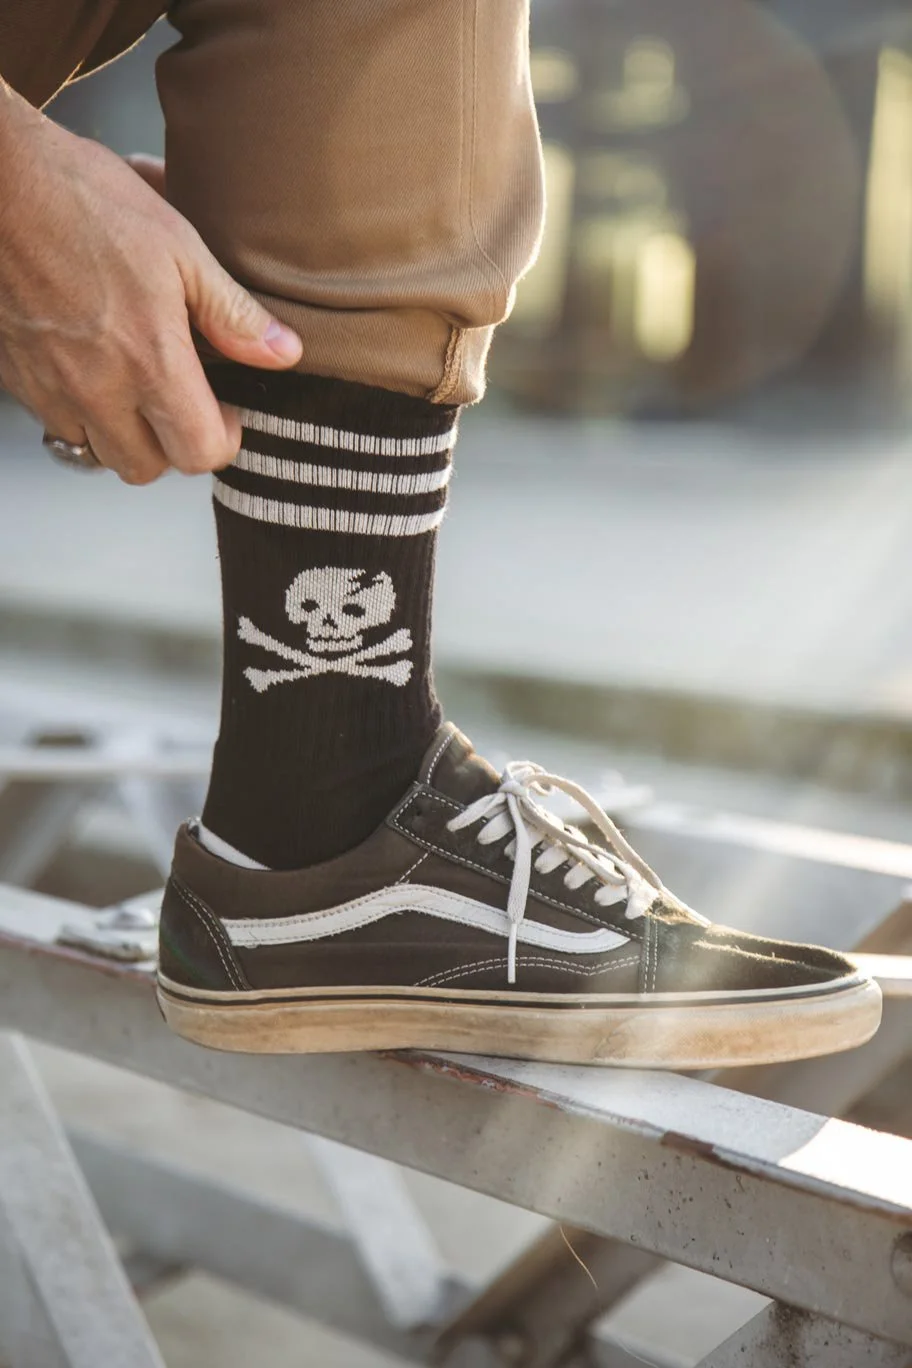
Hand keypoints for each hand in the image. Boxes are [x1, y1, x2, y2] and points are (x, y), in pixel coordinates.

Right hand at [0, 101, 302, 483]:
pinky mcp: (16, 379)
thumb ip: (232, 312)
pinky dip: (79, 414)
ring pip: (97, 453)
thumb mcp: (179, 246)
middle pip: (147, 468)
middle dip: (171, 445)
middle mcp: (97, 388)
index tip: (224, 410)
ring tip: (136, 388)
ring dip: (123, 435)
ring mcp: (50, 388)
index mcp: (148, 360)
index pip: (199, 454)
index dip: (222, 438)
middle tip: (181, 402)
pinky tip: (91, 370)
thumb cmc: (81, 199)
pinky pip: (56, 424)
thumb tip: (282, 353)